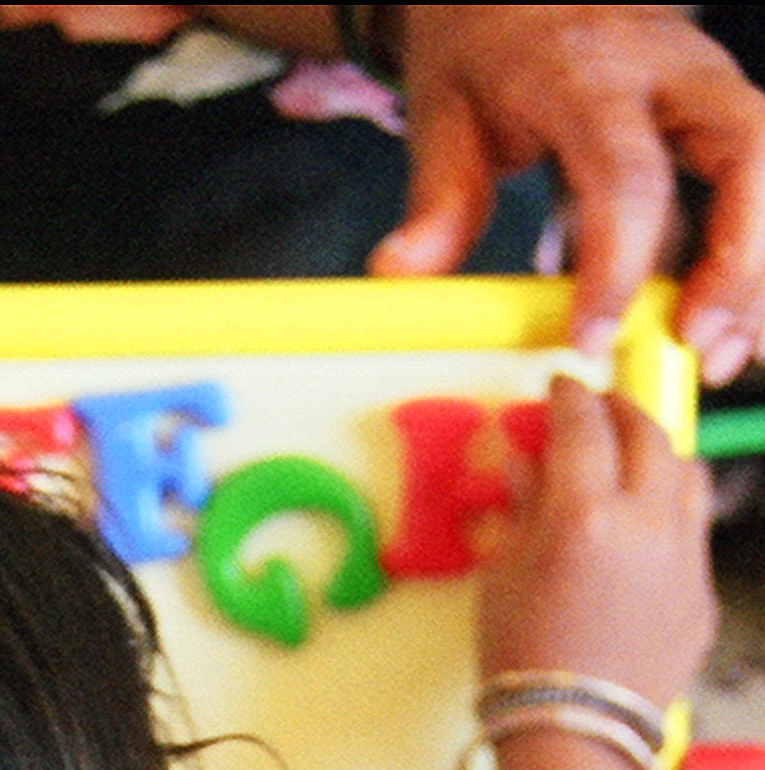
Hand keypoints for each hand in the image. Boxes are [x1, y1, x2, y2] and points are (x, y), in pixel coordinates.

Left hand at [369, 5, 764, 377]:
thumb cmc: (483, 54)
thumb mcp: (444, 112)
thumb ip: (438, 194)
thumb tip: (399, 272)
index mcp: (588, 74)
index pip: (625, 172)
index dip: (618, 264)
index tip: (592, 340)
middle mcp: (670, 72)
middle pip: (749, 151)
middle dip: (739, 257)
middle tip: (695, 345)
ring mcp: (706, 90)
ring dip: (757, 270)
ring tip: (721, 356)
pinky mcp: (720, 117)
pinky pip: (758, 183)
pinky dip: (753, 259)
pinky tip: (730, 327)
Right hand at [476, 376, 716, 708]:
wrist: (574, 745)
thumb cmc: (522, 669)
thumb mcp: (501, 582)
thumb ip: (520, 511)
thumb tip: (526, 466)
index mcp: (585, 519)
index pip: (582, 425)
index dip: (567, 396)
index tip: (557, 387)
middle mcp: (647, 527)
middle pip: (646, 432)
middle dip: (619, 409)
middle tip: (596, 409)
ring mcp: (684, 560)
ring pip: (686, 470)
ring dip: (657, 449)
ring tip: (630, 456)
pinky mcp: (702, 595)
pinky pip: (694, 528)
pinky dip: (670, 507)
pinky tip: (641, 524)